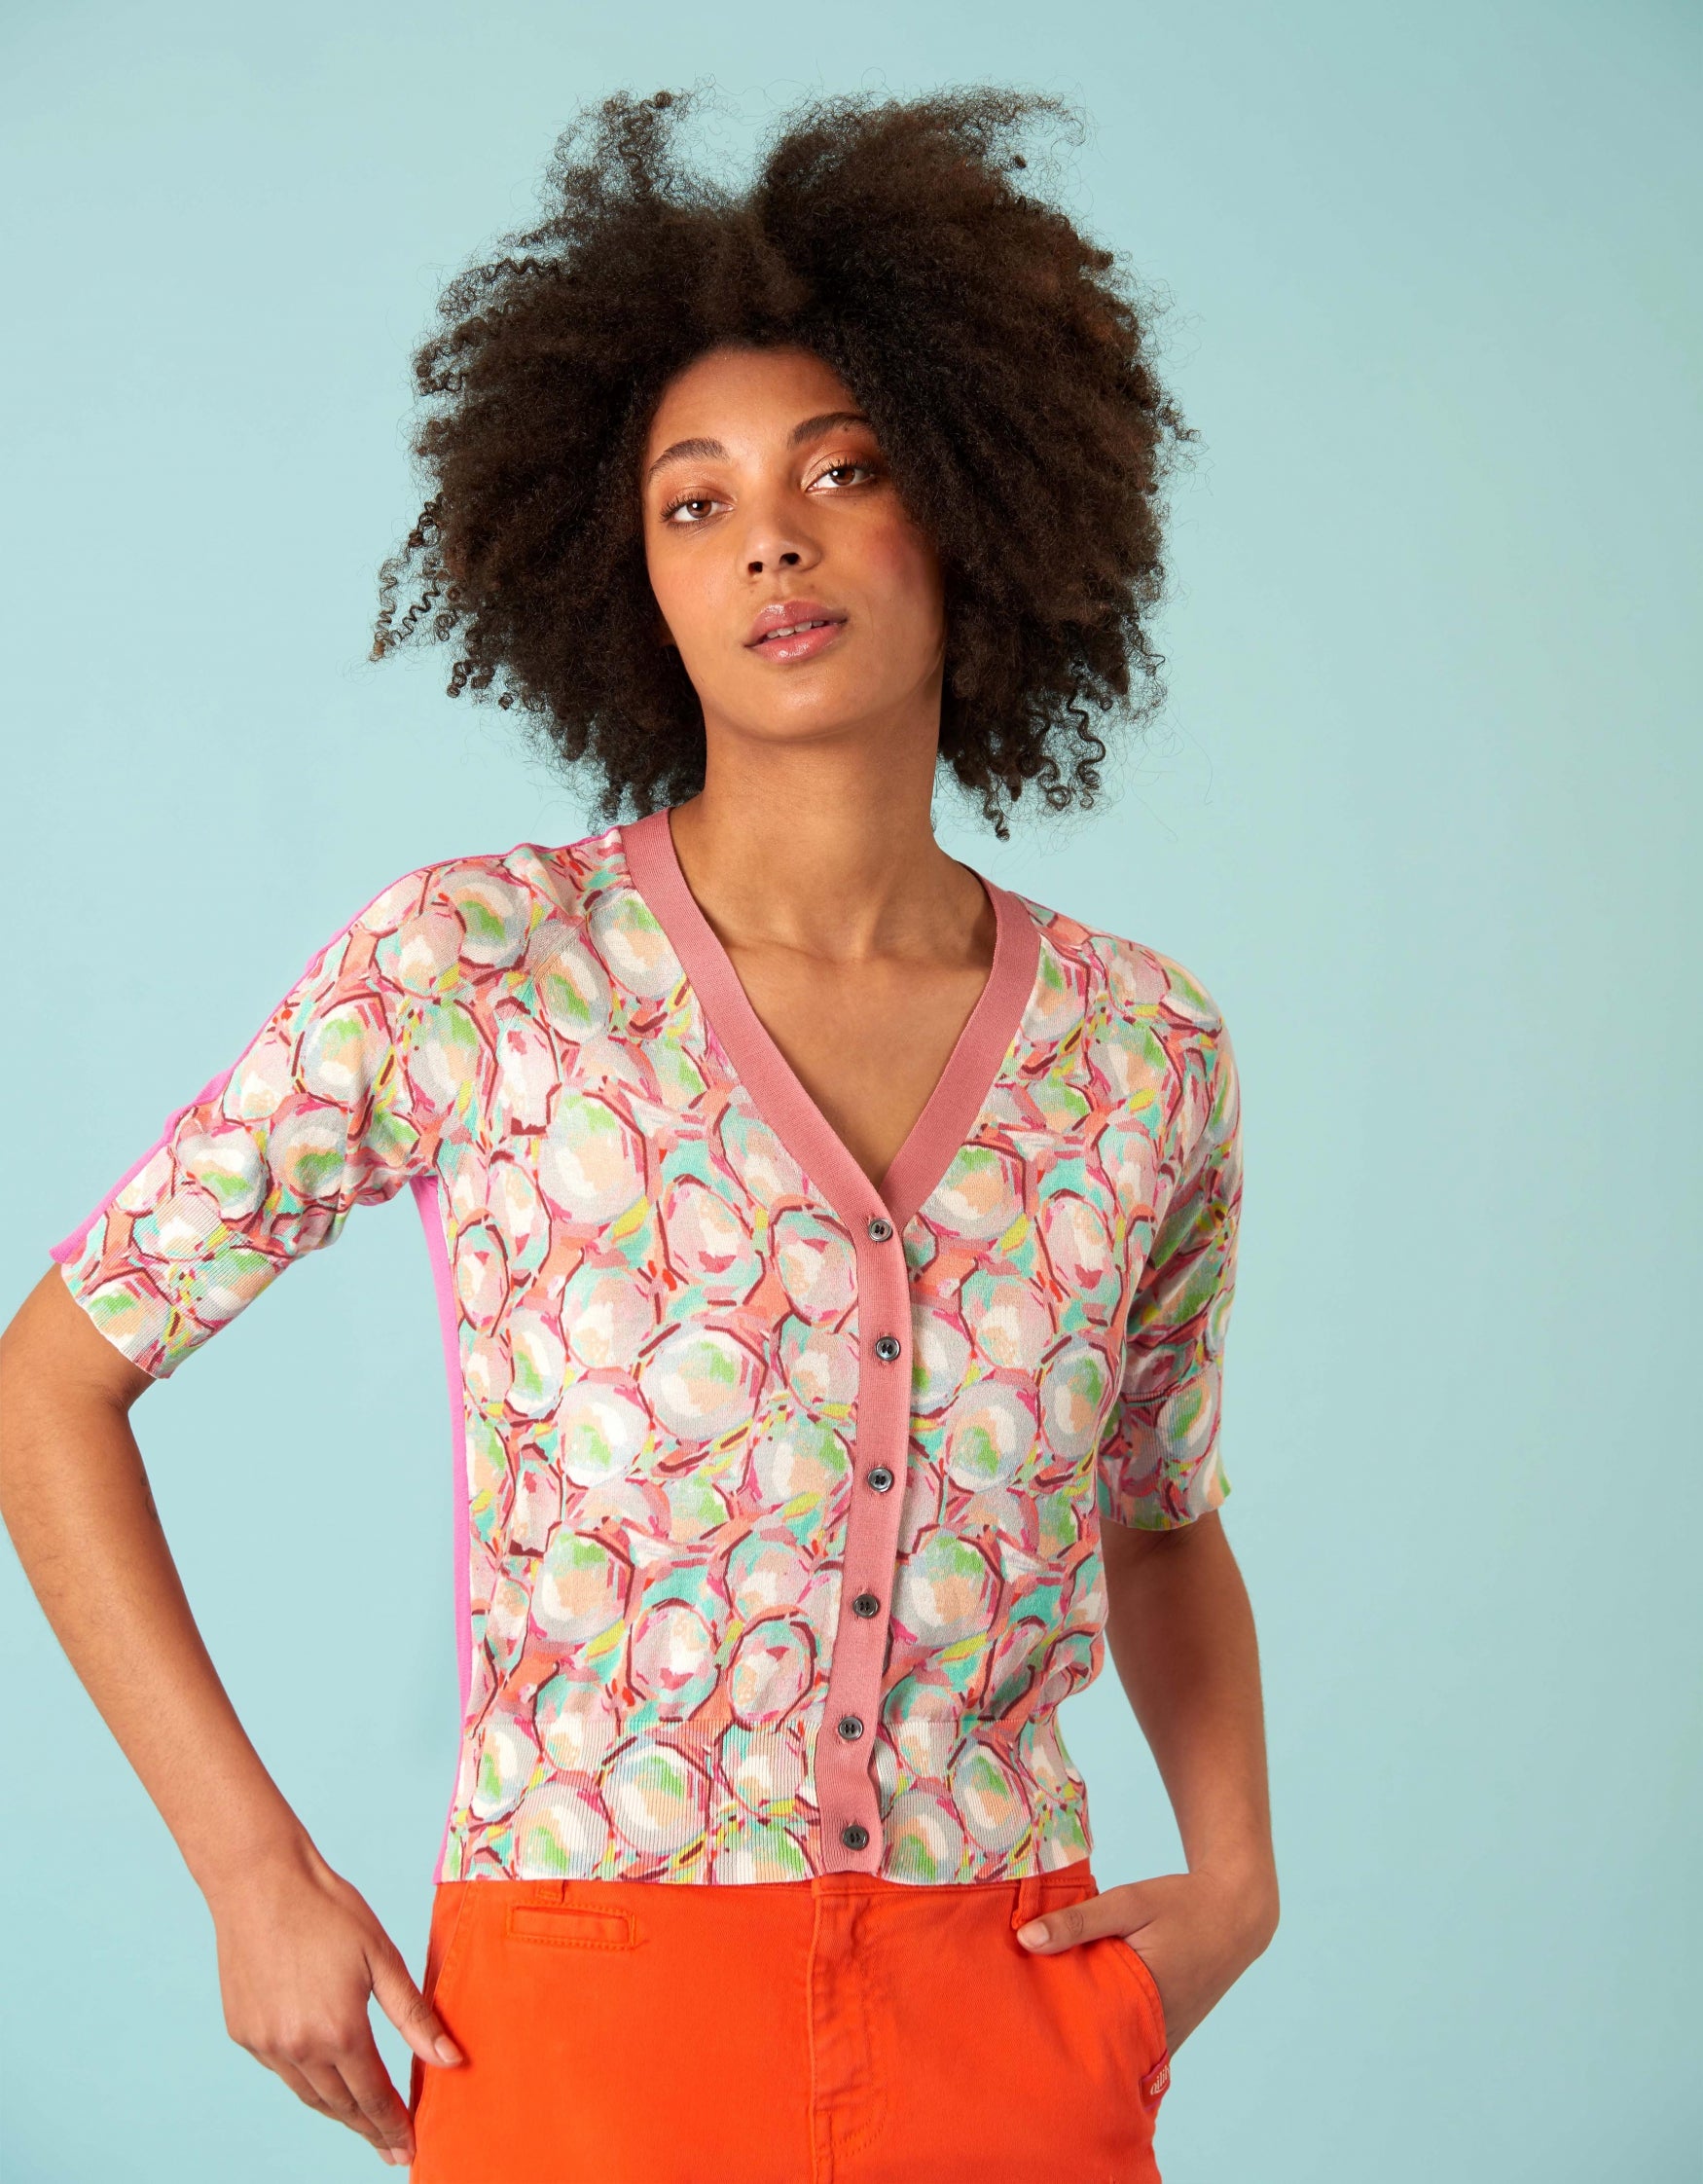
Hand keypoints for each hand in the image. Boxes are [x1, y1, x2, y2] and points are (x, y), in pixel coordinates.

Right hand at [205, 1832, 462, 2166]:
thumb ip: (414, 2015)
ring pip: (308, 2094)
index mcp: (339, 2030)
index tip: (407, 2148)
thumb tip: (450, 2059)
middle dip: (368, 2128)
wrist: (259, 1880)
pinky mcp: (243, 2032)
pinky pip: (281, 2071)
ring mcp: (265, 2043)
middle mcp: (298, 2048)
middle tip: (390, 2147)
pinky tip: (323, 2077)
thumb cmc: (327, 1909)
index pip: (373, 2096)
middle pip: (340, 2105)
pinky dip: (306, 2080)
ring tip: (362, 2122)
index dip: (392, 2124)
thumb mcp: (381, 1956)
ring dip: (337, 2111)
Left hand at [1015, 1863, 1277, 2051]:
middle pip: (1099, 2047)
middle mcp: (1158, 2031)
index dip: (1051, 2030)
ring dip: (1089, 2034)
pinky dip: (1111, 2030)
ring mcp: (1167, 2036)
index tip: (1019, 2023)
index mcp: (1144, 2004)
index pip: (1086, 2035)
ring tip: (1047, 2019)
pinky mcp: (1171, 2031)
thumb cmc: (1181, 1905)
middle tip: (1025, 2025)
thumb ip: (1079, 1922)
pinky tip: (1086, 2010)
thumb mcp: (1128, 1903)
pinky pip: (1134, 2042)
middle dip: (1065, 2038)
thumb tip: (1025, 1939)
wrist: (1235, 1913)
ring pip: (1117, 2047)